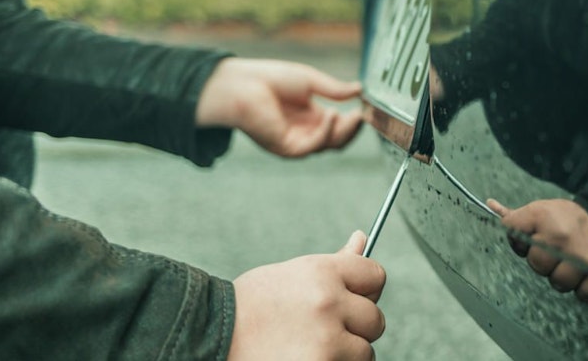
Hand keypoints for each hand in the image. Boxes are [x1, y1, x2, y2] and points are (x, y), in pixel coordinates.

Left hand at [196, 58, 363, 156]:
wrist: (241, 85)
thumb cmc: (270, 79)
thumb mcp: (310, 81)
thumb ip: (334, 89)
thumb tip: (360, 90)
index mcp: (310, 117)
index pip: (339, 126)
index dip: (354, 119)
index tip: (367, 107)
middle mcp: (305, 132)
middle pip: (338, 139)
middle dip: (353, 128)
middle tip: (364, 114)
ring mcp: (296, 142)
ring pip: (329, 145)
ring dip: (344, 131)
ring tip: (355, 115)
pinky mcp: (286, 148)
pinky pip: (313, 145)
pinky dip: (326, 132)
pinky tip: (332, 115)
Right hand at [227, 231, 386, 360]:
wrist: (211, 336)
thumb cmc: (251, 305)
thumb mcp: (291, 275)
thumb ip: (333, 264)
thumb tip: (362, 238)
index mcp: (322, 272)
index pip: (375, 276)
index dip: (365, 291)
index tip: (351, 300)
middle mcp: (328, 303)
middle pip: (375, 319)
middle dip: (355, 327)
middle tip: (322, 330)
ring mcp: (326, 340)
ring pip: (364, 352)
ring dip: (344, 353)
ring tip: (309, 347)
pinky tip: (304, 358)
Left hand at [487, 198, 587, 302]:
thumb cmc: (572, 219)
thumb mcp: (544, 209)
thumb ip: (519, 216)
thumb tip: (490, 203)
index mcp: (544, 216)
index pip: (512, 232)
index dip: (521, 240)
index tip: (536, 236)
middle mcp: (562, 238)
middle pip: (537, 266)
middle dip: (546, 261)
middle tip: (561, 250)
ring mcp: (583, 259)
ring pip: (559, 284)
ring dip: (567, 277)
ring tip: (577, 261)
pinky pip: (583, 296)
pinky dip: (586, 289)